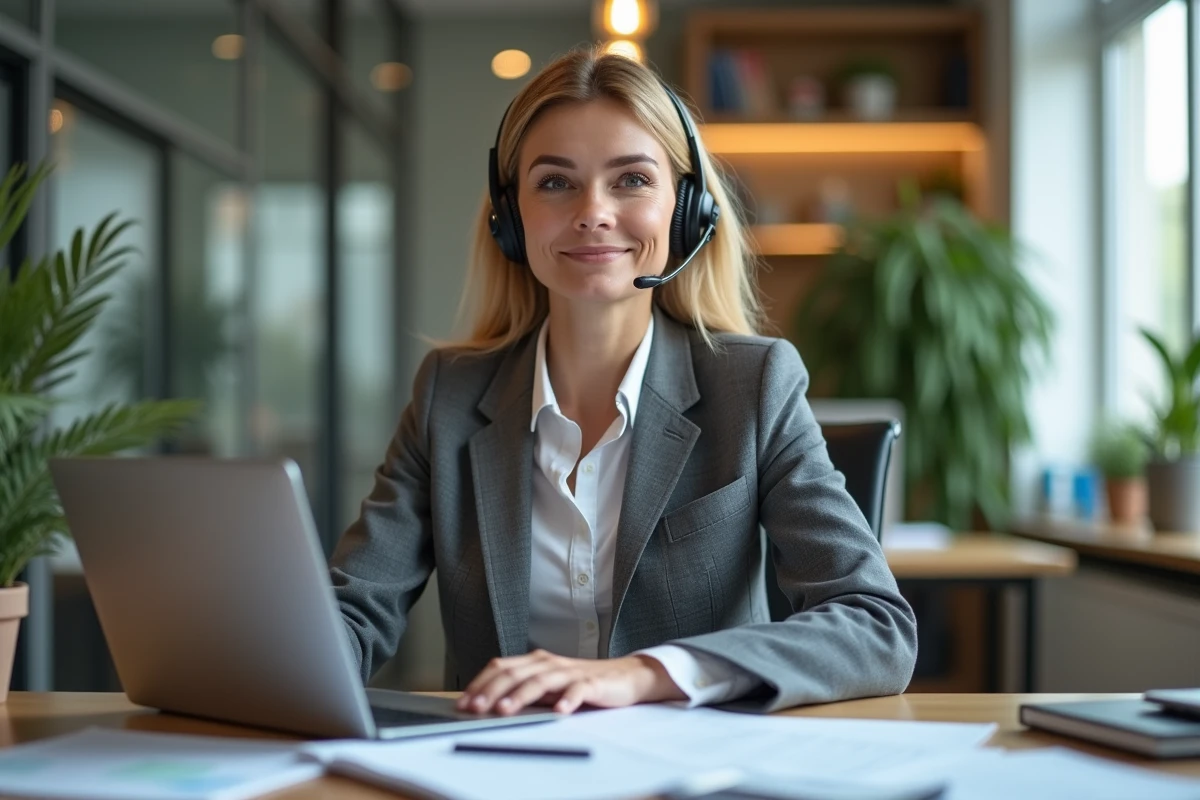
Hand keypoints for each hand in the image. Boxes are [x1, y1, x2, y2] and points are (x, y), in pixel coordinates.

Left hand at [456, 650, 686, 715]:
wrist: (624, 677)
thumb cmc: (581, 683)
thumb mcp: (547, 686)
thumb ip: (524, 690)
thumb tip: (488, 706)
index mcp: (535, 661)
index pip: (501, 667)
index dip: (480, 683)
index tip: (464, 703)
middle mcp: (549, 662)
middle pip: (515, 673)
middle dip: (491, 691)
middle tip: (475, 708)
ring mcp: (569, 672)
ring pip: (540, 680)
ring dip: (520, 695)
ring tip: (505, 710)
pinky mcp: (591, 683)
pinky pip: (577, 690)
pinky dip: (567, 700)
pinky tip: (559, 712)